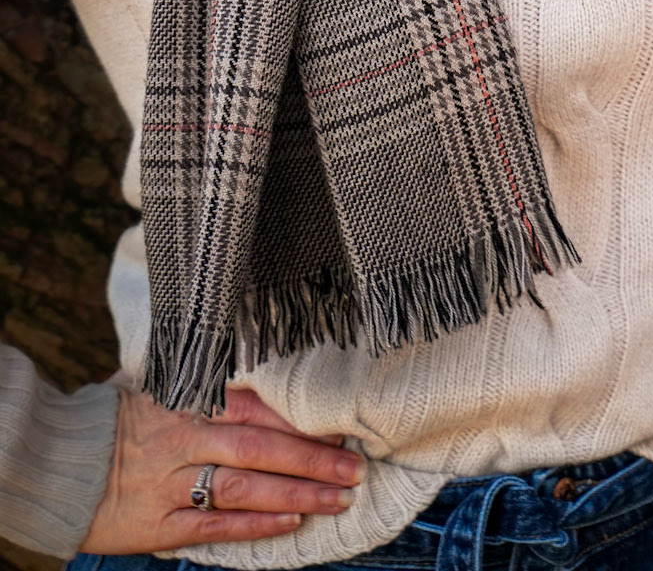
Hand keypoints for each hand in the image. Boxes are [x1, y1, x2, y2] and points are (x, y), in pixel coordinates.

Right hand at [80, 385, 364, 553]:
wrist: (58, 461)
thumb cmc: (116, 417)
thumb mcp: (161, 385)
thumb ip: (209, 381)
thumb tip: (260, 367)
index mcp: (188, 401)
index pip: (255, 408)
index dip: (300, 418)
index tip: (341, 423)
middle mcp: (184, 440)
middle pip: (260, 448)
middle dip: (312, 458)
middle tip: (354, 465)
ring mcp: (171, 484)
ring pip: (245, 488)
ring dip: (296, 494)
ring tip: (338, 496)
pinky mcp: (156, 525)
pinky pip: (213, 525)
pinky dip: (254, 524)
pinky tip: (291, 522)